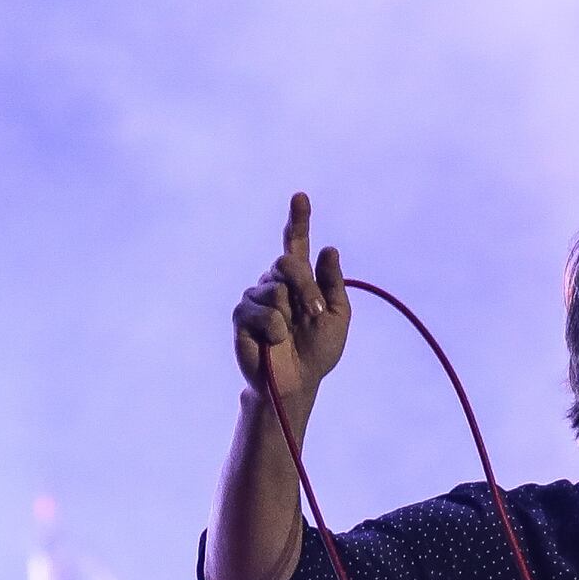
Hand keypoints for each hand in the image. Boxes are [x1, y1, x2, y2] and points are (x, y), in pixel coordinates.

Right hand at [232, 192, 351, 409]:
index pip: (296, 244)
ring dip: (290, 313)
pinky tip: (273, 341)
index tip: (301, 197)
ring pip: (274, 288)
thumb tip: (329, 248)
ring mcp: (256, 298)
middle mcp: (275, 283)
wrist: (297, 382)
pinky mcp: (242, 315)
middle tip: (314, 311)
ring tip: (289, 334)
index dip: (298, 220)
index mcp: (299, 280)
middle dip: (305, 286)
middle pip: (287, 263)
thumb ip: (332, 283)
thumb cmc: (318, 351)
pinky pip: (261, 310)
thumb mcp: (336, 316)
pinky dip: (274, 328)